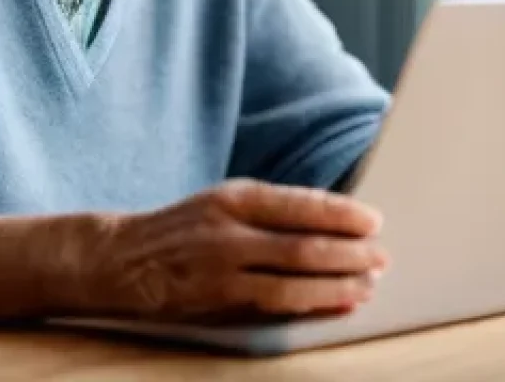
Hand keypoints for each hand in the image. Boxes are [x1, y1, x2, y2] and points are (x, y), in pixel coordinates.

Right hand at [80, 179, 388, 321]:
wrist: (122, 258)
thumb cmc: (185, 227)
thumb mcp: (223, 201)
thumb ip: (270, 210)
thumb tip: (332, 220)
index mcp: (235, 197)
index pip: (299, 204)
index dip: (341, 214)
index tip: (374, 221)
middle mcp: (229, 230)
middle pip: (301, 245)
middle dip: (349, 253)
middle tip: (382, 257)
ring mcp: (222, 270)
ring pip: (292, 282)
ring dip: (337, 285)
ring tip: (368, 284)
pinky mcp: (217, 304)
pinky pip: (273, 308)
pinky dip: (311, 307)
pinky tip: (337, 305)